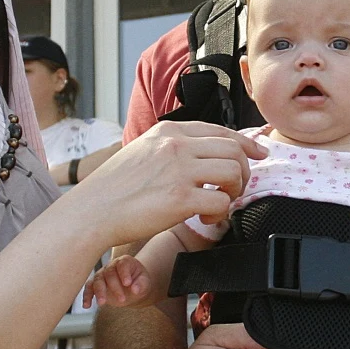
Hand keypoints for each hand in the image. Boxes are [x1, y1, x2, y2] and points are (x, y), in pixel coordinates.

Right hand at [75, 121, 266, 246]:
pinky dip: (220, 213)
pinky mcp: (181, 199)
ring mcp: (179, 171)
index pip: (219, 131)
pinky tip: (203, 218)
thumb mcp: (141, 151)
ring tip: (217, 203)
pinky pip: (222, 201)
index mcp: (168, 132)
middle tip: (236, 188)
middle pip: (234, 149)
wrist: (91, 212)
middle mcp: (176, 146)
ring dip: (234, 191)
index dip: (245, 143)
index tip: (258, 153)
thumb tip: (200, 155)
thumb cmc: (113, 189)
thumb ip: (170, 148)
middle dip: (245, 170)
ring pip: (234, 172)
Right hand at [83, 255, 153, 307]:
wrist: (132, 288)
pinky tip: (87, 305)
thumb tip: (135, 289)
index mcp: (125, 261)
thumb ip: (141, 284)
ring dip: (99, 292)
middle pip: (109, 273)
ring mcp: (102, 274)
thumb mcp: (145, 282)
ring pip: (97, 280)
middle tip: (122, 300)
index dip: (124, 273)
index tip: (127, 284)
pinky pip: (89, 288)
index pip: (122, 264)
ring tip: (102, 303)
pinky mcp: (95, 284)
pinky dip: (87, 296)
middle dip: (115, 287)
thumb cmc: (139, 282)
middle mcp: (111, 265)